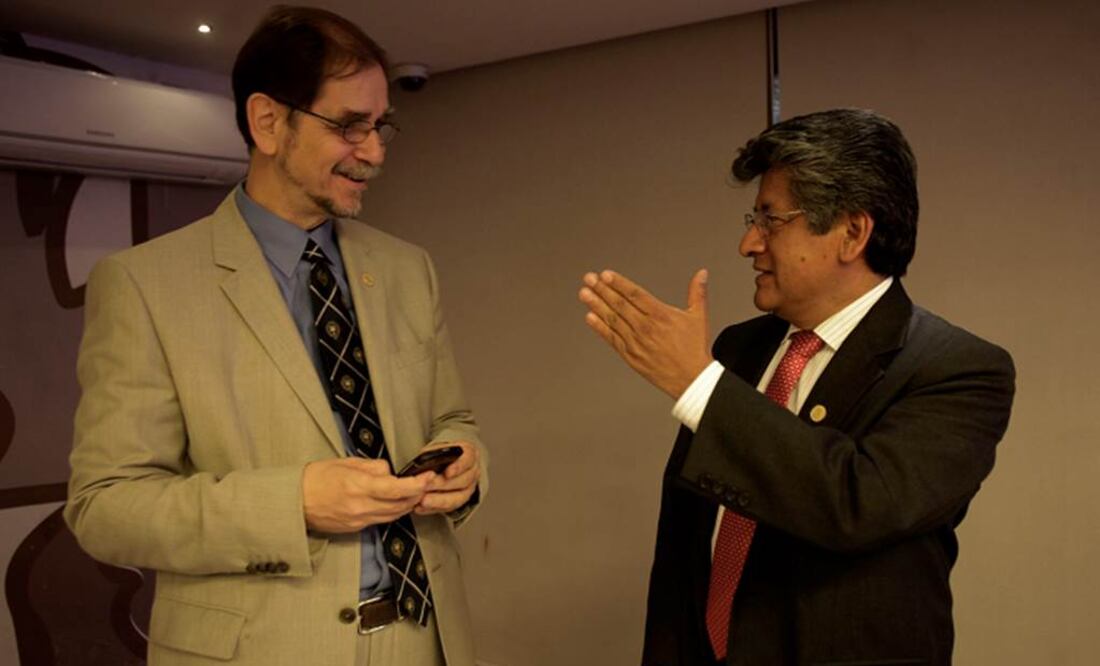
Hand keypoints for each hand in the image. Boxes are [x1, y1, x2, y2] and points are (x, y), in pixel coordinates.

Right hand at [302, 457, 434, 532]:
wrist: (294, 502)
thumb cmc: (317, 477)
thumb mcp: (346, 463)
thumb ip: (373, 467)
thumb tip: (390, 472)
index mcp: (359, 486)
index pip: (397, 489)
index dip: (418, 484)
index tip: (429, 476)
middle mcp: (361, 506)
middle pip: (401, 505)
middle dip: (418, 494)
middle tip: (426, 483)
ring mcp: (359, 520)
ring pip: (395, 515)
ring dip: (408, 504)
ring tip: (415, 492)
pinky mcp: (356, 528)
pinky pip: (382, 520)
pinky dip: (393, 511)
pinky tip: (395, 502)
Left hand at [415, 441, 480, 515]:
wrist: (445, 464)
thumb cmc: (441, 455)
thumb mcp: (437, 448)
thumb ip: (432, 454)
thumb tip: (423, 461)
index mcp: (469, 454)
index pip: (468, 460)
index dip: (458, 467)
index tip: (447, 473)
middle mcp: (472, 472)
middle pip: (463, 481)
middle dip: (442, 485)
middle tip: (426, 486)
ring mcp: (469, 488)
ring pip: (458, 498)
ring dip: (438, 500)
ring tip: (423, 500)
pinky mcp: (460, 501)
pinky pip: (450, 508)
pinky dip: (434, 508)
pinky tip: (421, 507)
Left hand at [579, 269, 712, 398]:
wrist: (691, 379)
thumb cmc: (694, 349)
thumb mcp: (698, 317)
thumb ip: (697, 293)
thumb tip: (702, 274)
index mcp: (661, 315)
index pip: (635, 295)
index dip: (619, 283)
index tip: (605, 275)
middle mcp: (646, 328)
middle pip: (620, 305)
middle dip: (602, 290)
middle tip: (589, 278)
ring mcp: (636, 342)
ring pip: (613, 320)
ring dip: (596, 305)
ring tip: (584, 293)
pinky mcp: (630, 356)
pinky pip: (612, 339)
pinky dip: (600, 327)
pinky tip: (590, 317)